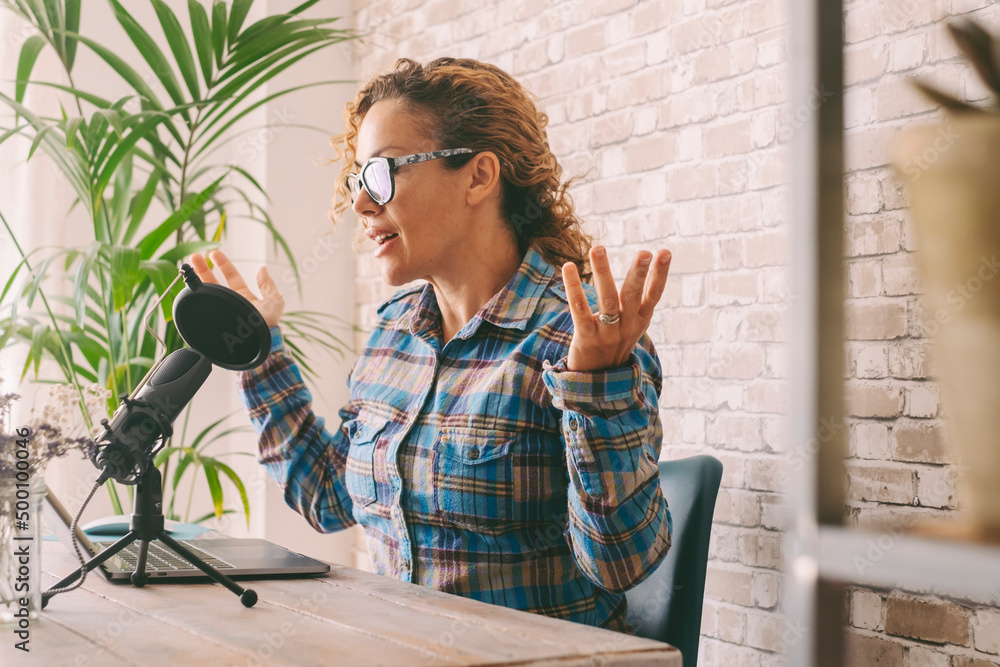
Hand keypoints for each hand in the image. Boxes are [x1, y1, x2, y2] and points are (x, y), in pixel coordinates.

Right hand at [187, 250, 284, 327]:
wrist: (258, 343)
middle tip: (194, 257)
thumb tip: (262, 268)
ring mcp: (221, 312)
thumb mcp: (274, 301)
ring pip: (205, 294)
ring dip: (196, 280)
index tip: (213, 253)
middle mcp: (231, 303)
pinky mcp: (213, 321)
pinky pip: (201, 310)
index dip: (223, 264)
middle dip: (203, 268)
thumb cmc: (269, 325)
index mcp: (244, 297)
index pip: (231, 276)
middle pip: (213, 282)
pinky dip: (194, 300)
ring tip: (187, 269)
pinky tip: (188, 290)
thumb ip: (268, 285)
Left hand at [562, 245, 671, 371]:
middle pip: (634, 296)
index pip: (654, 294)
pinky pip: (579, 309)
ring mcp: (607, 332)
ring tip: (598, 248)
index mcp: (641, 319)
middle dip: (639, 274)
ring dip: (603, 272)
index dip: (660, 274)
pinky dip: (573, 287)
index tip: (665, 252)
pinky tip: (568, 267)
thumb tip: (645, 267)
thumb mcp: (633, 323)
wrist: (598, 379)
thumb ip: (638, 299)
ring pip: (607, 299)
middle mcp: (627, 325)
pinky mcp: (587, 336)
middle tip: (644, 253)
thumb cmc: (615, 342)